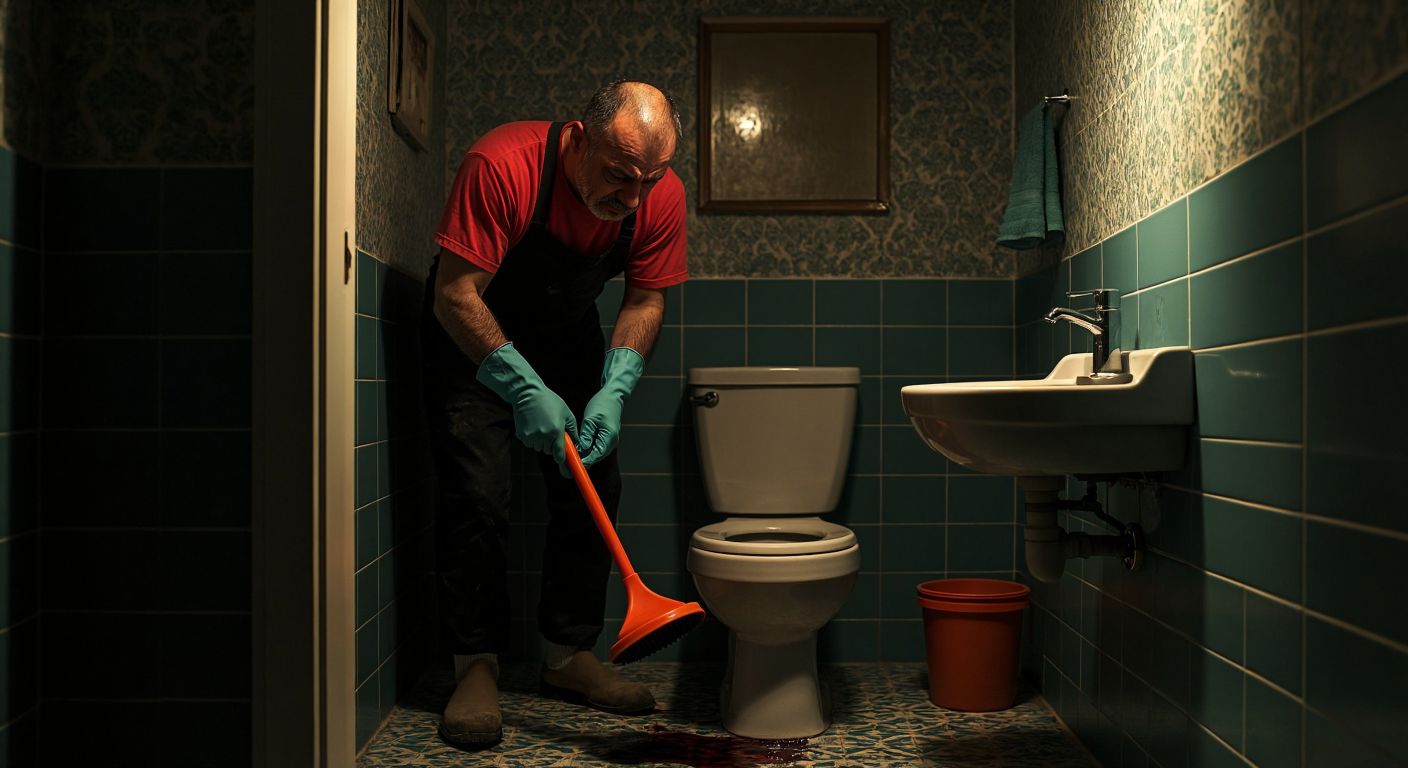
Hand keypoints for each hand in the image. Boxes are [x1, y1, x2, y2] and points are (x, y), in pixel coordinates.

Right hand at [475, 343, 578, 467]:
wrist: (527, 393)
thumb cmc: (549, 401)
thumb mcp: (566, 413)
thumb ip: (573, 431)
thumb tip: (577, 444)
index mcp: (556, 431)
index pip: (560, 454)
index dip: (563, 462)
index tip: (567, 470)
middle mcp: (543, 436)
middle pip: (549, 451)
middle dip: (552, 444)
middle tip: (552, 430)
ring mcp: (531, 437)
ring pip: (539, 448)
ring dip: (542, 442)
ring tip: (542, 424)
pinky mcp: (522, 436)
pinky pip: (530, 443)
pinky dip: (533, 438)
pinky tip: (534, 425)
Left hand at [577, 347, 644, 466]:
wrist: (613, 396)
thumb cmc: (602, 404)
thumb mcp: (590, 419)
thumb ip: (586, 435)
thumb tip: (580, 449)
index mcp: (609, 437)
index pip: (596, 455)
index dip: (585, 461)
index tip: (574, 464)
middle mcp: (612, 442)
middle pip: (596, 456)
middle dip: (584, 459)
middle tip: (569, 461)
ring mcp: (610, 440)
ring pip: (596, 452)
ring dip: (585, 454)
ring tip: (571, 454)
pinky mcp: (606, 437)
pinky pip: (596, 446)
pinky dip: (588, 448)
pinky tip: (578, 447)